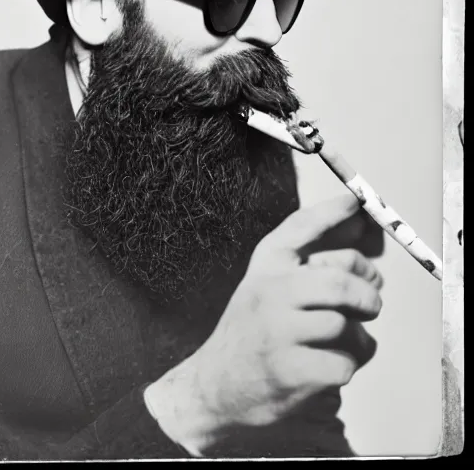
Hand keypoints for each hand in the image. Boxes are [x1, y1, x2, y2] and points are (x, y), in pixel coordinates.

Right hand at [144, 193, 383, 453]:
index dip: (335, 212)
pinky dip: (347, 368)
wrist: (216, 384)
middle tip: (369, 304)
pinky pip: (344, 364)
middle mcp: (269, 292)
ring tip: (342, 342)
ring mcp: (277, 332)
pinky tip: (329, 366)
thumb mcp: (264, 282)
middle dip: (367, 295)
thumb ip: (304, 257)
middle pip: (339, 282)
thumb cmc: (252, 328)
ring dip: (357, 338)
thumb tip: (357, 225)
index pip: (301, 227)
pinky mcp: (289, 372)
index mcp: (265, 266)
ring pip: (346, 326)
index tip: (358, 203)